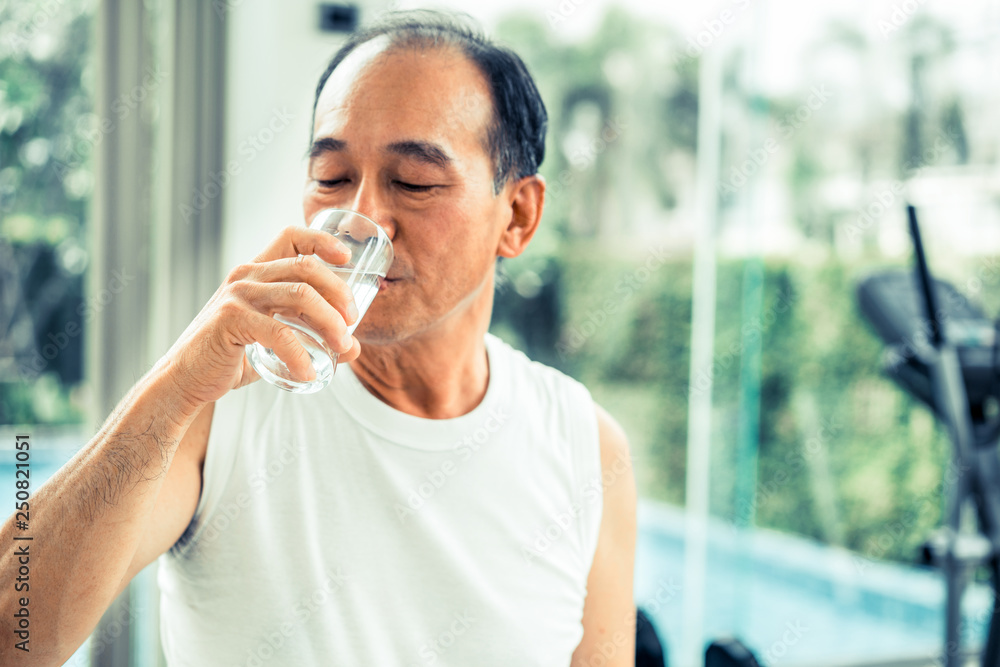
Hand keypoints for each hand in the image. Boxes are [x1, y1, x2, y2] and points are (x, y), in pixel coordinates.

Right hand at [157, 226, 360, 408]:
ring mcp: (237, 295)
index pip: (291, 237)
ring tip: (342, 346)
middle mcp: (246, 275)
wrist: (185, 380)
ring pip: (300, 295)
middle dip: (338, 291)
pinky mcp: (231, 320)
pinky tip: (309, 373)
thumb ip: (312, 340)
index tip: (346, 256)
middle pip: (306, 266)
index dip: (322, 240)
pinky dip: (301, 355)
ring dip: (329, 321)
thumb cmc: (230, 359)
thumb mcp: (275, 344)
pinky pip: (280, 332)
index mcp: (255, 272)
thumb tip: (354, 346)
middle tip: (352, 320)